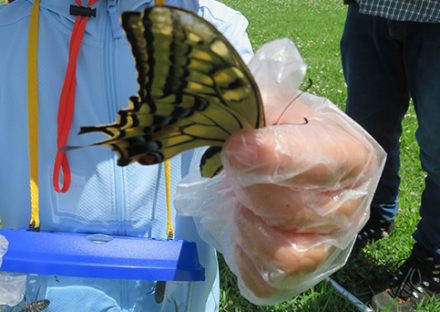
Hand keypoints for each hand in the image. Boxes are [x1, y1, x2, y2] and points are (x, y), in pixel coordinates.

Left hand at [221, 93, 383, 297]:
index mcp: (352, 157)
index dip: (273, 158)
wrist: (277, 169)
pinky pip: (266, 281)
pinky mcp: (299, 276)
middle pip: (297, 212)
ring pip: (285, 256)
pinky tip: (240, 227)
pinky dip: (243, 256)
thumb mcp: (270, 106)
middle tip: (234, 171)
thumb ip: (258, 103)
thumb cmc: (276, 135)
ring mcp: (328, 248)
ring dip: (247, 226)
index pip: (323, 163)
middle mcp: (350, 207)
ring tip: (239, 202)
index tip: (235, 147)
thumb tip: (235, 117)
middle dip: (250, 189)